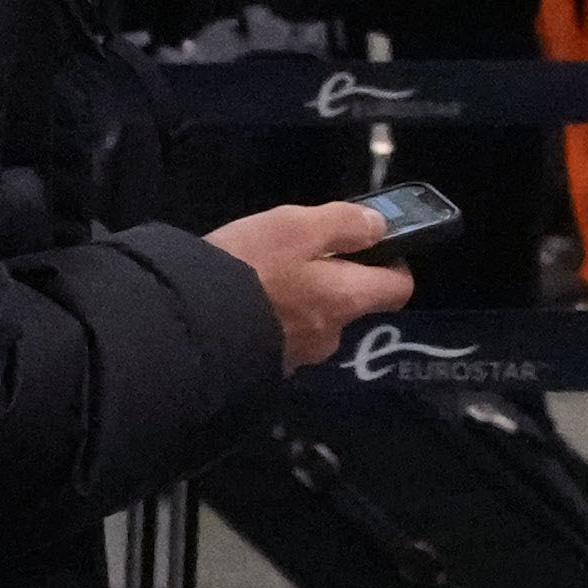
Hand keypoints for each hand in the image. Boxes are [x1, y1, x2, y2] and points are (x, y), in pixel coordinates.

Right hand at [207, 200, 412, 372]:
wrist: (189, 325)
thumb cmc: (249, 268)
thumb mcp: (296, 226)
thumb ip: (344, 223)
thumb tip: (379, 228)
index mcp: (346, 299)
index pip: (398, 288)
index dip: (392, 263)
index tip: (370, 244)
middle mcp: (331, 334)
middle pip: (351, 302)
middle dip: (334, 277)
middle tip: (299, 250)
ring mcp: (299, 355)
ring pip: (315, 318)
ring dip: (301, 297)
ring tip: (264, 272)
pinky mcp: (266, 364)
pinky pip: (283, 334)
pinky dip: (274, 316)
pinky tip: (247, 299)